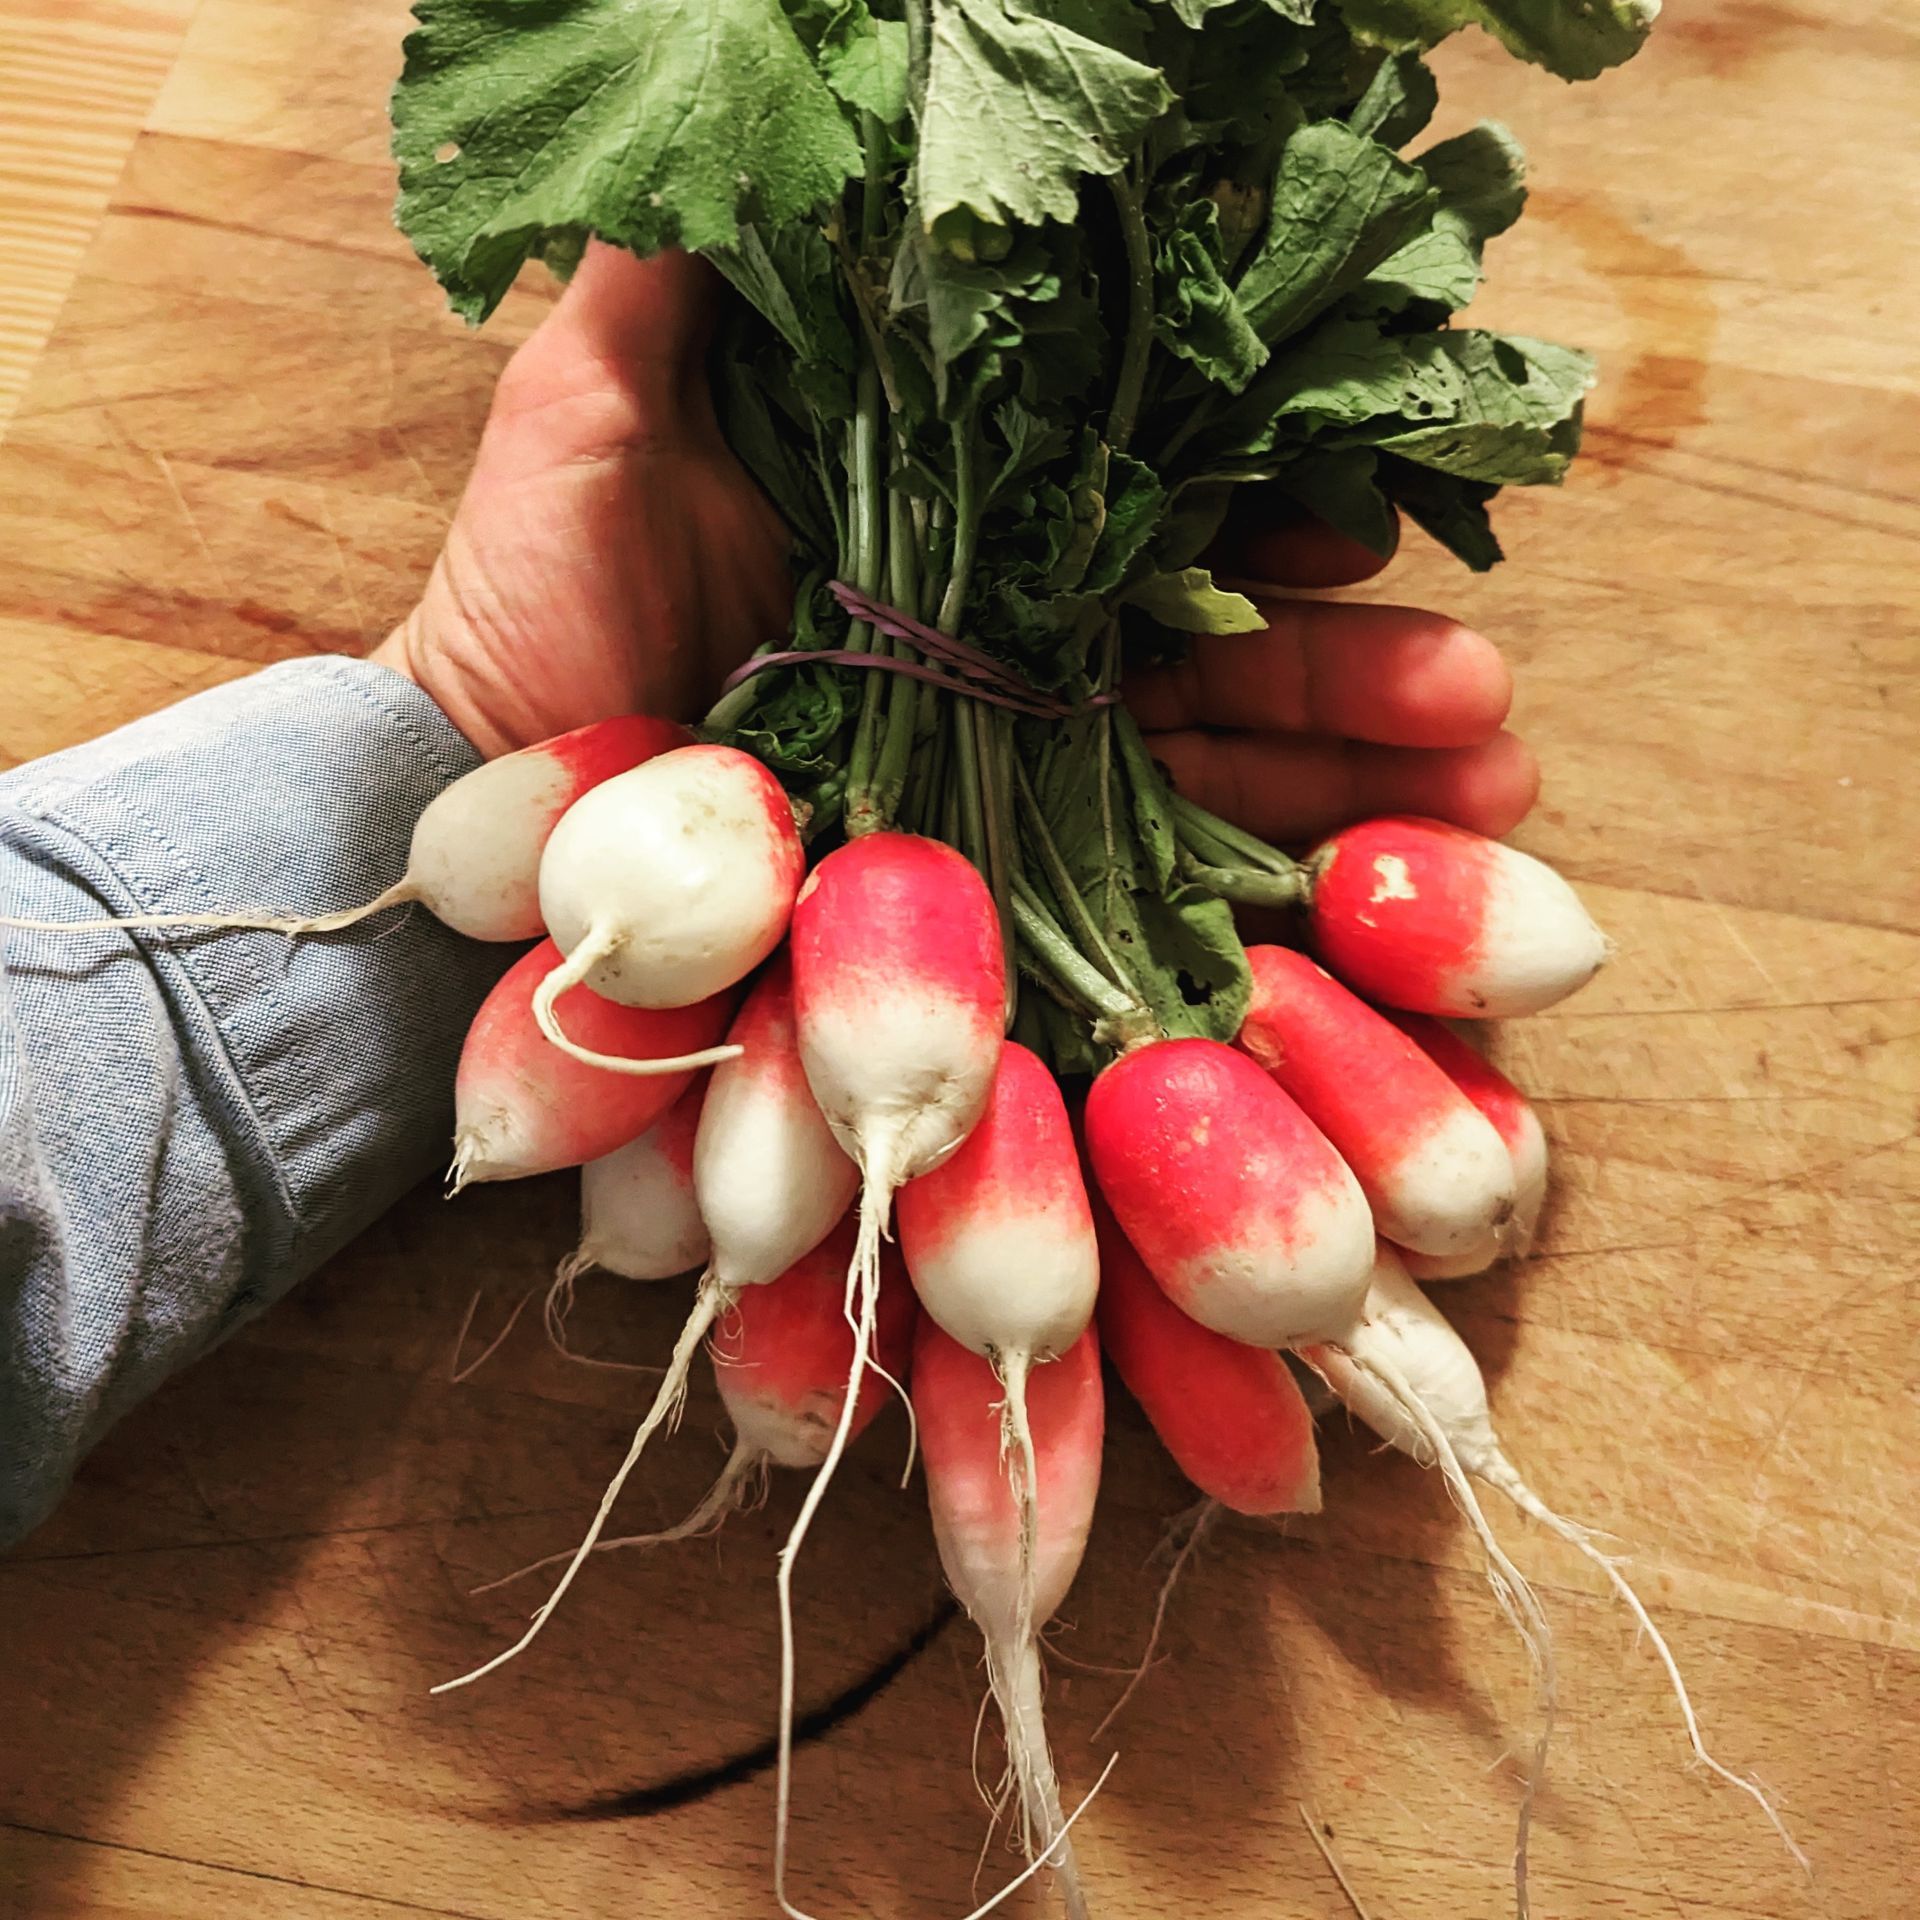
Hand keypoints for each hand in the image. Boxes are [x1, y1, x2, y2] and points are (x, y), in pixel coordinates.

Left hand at [378, 244, 1535, 841]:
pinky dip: (1256, 890)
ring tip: (1491, 788)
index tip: (1366, 517)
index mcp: (954, 515)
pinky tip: (1389, 890)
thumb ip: (694, 261)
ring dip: (1355, 780)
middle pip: (1217, 639)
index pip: (1148, 498)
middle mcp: (1003, 639)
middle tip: (1485, 680)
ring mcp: (996, 767)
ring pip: (1206, 770)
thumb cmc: (535, 596)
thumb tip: (783, 77)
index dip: (1265, 502)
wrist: (485, 807)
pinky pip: (1135, 886)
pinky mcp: (979, 879)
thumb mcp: (601, 396)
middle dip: (1361, 661)